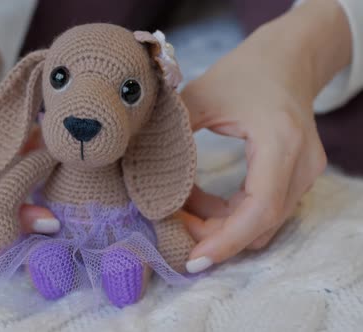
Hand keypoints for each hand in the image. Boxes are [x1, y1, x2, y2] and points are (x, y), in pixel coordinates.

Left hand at [181, 0, 350, 272]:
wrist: (287, 58)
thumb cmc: (242, 72)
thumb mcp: (200, 96)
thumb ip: (171, 134)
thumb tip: (135, 170)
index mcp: (279, 140)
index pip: (259, 208)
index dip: (225, 240)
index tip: (192, 260)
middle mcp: (302, 163)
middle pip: (261, 224)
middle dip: (215, 236)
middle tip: (174, 232)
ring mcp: (306, 173)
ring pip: (264, 223)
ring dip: (222, 227)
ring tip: (182, 214)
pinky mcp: (299, 177)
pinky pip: (266, 210)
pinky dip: (232, 215)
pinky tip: (202, 204)